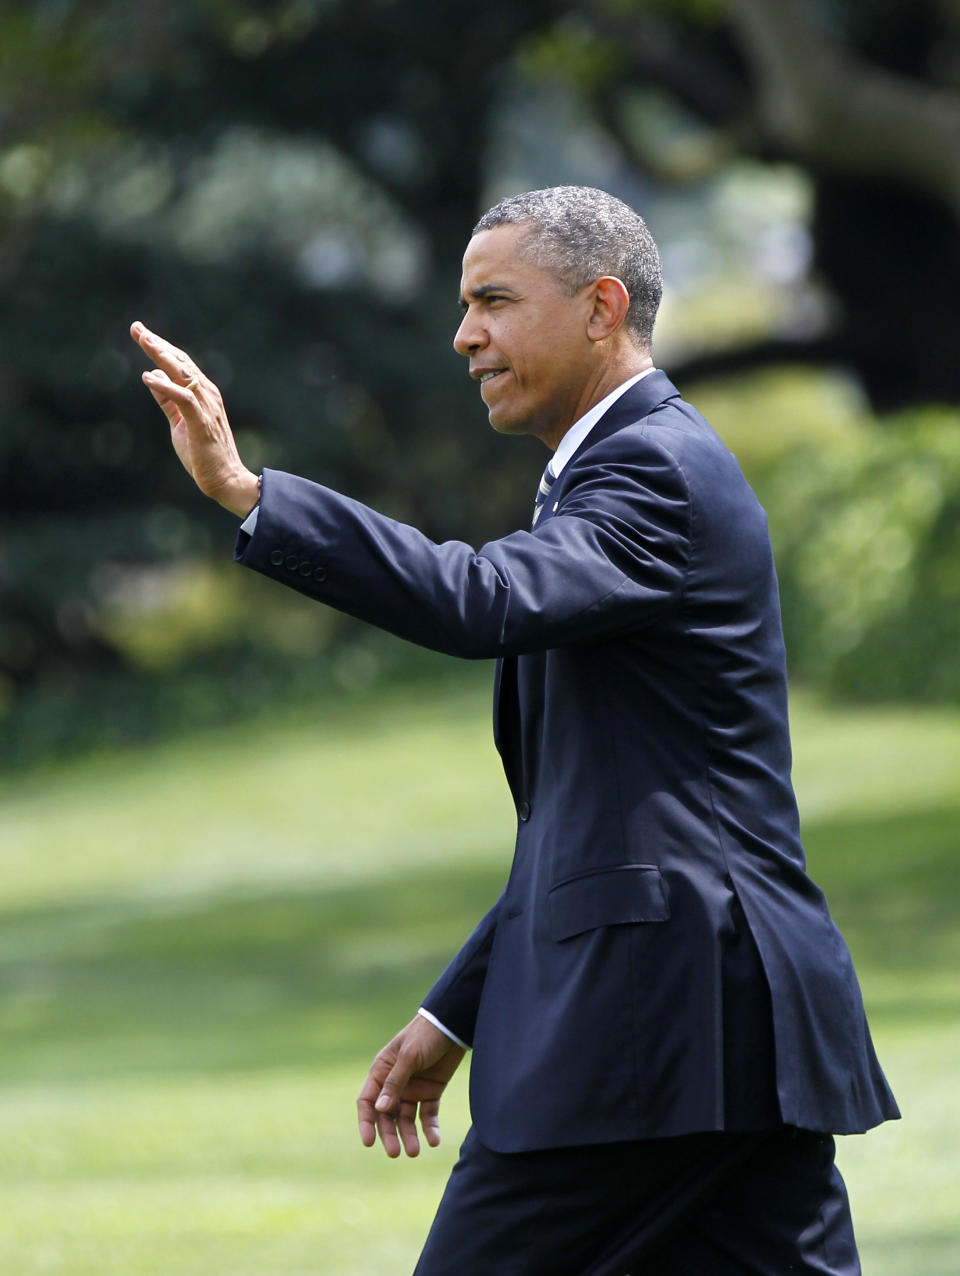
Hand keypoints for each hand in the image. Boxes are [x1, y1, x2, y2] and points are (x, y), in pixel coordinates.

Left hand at [130, 320, 259, 516]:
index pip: (180, 363)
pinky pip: (183, 398)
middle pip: (180, 362)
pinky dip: (165, 386)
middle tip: (137, 328)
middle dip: (158, 344)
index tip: (141, 332)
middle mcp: (207, 395)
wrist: (225, 479)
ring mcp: (207, 407)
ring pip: (183, 374)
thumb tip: (152, 377)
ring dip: (162, 357)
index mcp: (203, 394)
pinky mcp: (203, 422)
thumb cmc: (203, 454)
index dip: (160, 347)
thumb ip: (167, 400)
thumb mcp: (179, 422)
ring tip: (144, 341)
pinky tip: (148, 378)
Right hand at [357, 1016, 465, 1158]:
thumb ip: (395, 1083)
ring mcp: (413, 1089)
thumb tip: (379, 1109)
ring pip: (406, 1119)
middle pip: (387, 1116)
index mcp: (382, 1071)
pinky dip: (429, 1128)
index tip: (369, 1143)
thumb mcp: (409, 1057)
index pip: (368, 1101)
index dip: (366, 1123)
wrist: (454, 1025)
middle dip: (389, 1135)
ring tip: (415, 1152)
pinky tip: (433, 1140)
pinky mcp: (432, 1092)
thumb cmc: (425, 1035)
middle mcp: (395, 1083)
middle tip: (395, 1153)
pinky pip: (428, 1115)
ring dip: (409, 1135)